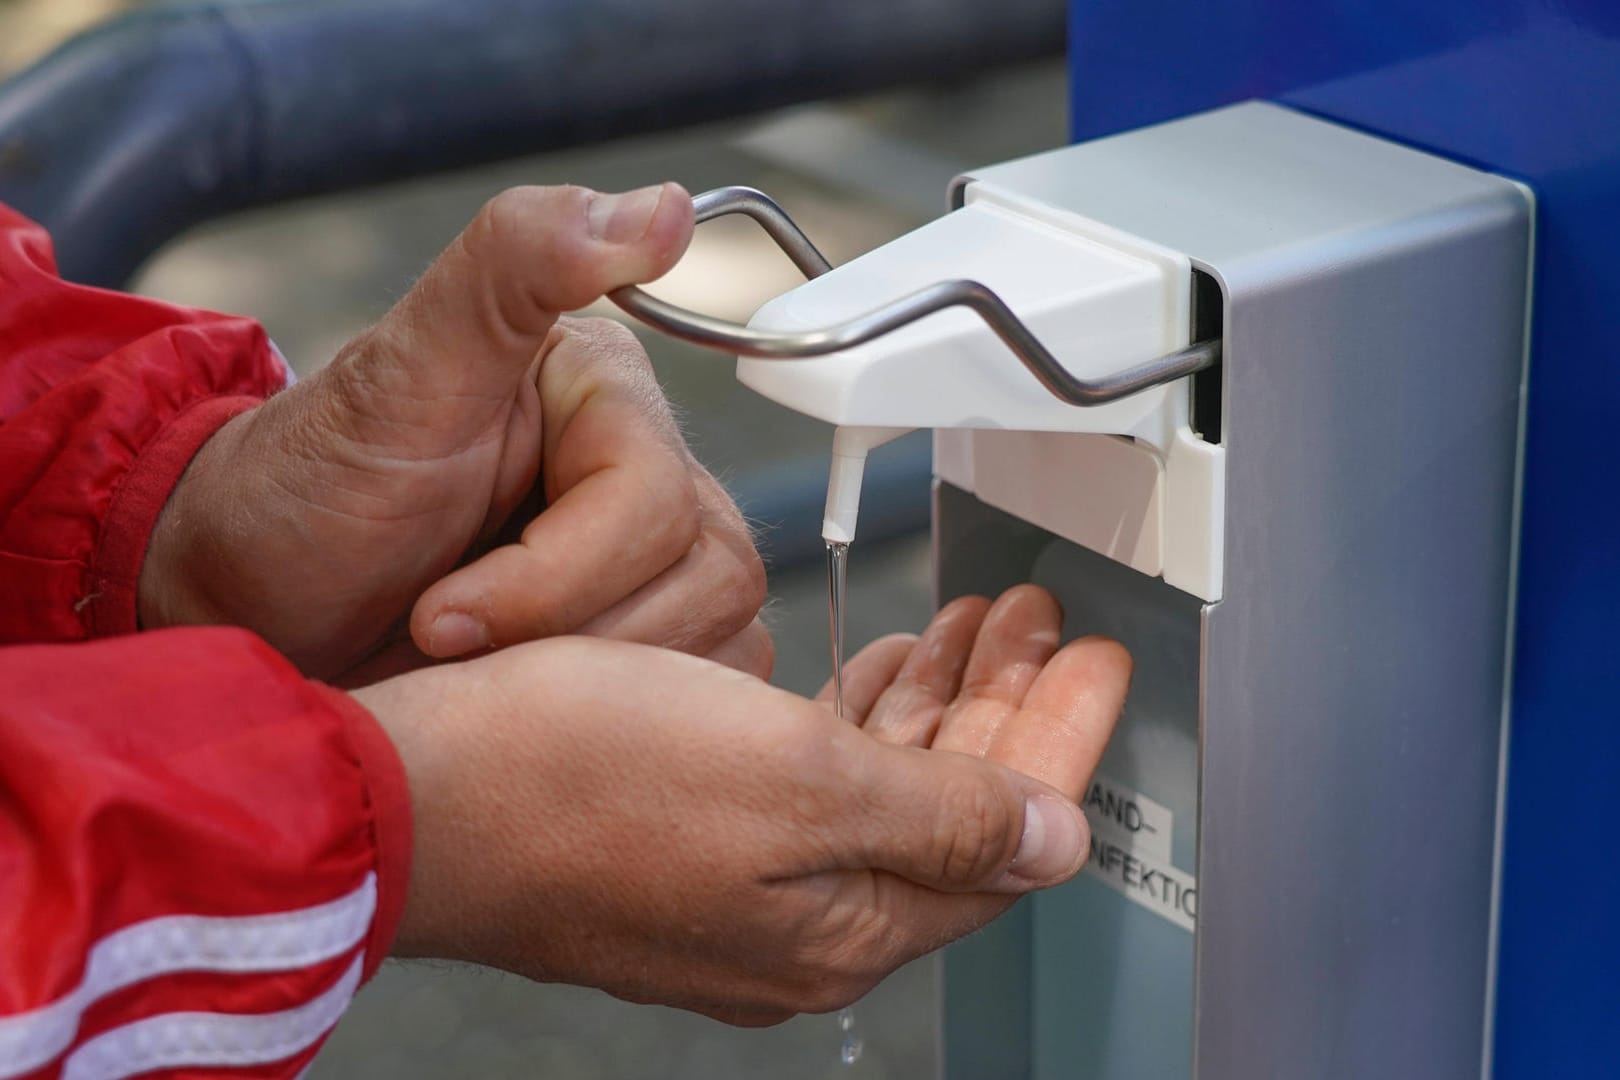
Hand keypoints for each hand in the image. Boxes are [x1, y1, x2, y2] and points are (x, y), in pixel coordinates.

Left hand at [138, 184, 768, 681]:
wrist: (264, 606)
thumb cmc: (313, 492)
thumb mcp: (398, 375)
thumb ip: (514, 268)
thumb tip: (663, 206)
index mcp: (611, 395)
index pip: (655, 502)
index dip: (550, 577)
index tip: (435, 614)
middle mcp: (662, 474)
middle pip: (705, 578)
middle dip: (560, 634)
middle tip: (446, 645)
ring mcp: (670, 567)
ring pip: (717, 641)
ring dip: (582, 685)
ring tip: (479, 673)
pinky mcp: (662, 640)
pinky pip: (705, 689)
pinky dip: (620, 716)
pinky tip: (533, 702)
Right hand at [354, 585, 1129, 1023]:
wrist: (411, 788)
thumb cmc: (578, 776)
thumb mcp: (794, 782)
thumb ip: (943, 818)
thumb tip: (1053, 846)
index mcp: (841, 924)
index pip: (1005, 837)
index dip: (1062, 739)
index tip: (1098, 658)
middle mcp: (797, 922)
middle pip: (949, 810)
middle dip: (1005, 706)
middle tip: (1038, 621)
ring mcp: (738, 882)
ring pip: (881, 789)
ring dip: (933, 703)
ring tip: (972, 626)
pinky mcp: (685, 837)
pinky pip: (809, 780)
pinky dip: (856, 719)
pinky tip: (872, 672)